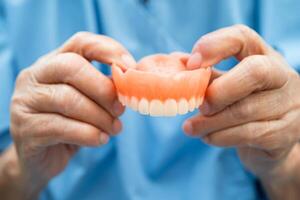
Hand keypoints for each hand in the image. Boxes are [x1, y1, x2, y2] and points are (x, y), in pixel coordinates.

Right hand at [10, 32, 134, 196]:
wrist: (42, 158)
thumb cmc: (72, 124)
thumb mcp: (89, 102)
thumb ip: (105, 89)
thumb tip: (129, 84)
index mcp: (54, 63)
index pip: (81, 43)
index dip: (109, 50)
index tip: (130, 68)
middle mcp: (35, 76)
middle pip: (72, 67)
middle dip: (103, 89)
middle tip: (121, 109)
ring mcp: (26, 101)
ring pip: (68, 99)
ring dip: (100, 117)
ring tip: (115, 129)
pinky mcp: (25, 128)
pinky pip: (61, 127)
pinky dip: (88, 134)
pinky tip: (100, 139)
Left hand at [183, 25, 299, 180]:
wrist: (271, 139)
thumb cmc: (243, 104)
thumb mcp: (227, 83)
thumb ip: (205, 75)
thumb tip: (176, 63)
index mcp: (262, 56)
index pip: (242, 38)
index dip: (214, 46)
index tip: (191, 64)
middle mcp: (282, 76)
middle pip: (254, 72)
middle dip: (219, 91)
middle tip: (200, 105)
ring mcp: (288, 105)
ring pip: (246, 110)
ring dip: (210, 122)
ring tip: (190, 128)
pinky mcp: (285, 133)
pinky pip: (248, 134)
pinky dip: (220, 137)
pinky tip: (208, 137)